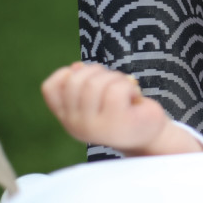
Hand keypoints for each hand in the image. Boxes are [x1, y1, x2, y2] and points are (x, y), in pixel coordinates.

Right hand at [41, 63, 202, 155]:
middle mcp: (74, 125)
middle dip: (99, 72)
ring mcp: (92, 126)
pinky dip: (129, 86)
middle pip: (76, 79)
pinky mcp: (114, 123)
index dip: (69, 74)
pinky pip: (117, 89)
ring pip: (95, 82)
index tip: (92, 78)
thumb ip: (83, 84)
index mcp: (67, 118)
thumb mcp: (99, 98)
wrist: (151, 136)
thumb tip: (75, 67)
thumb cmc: (125, 111)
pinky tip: (135, 98)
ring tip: (127, 91)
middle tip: (115, 83)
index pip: (50, 88)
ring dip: (116, 78)